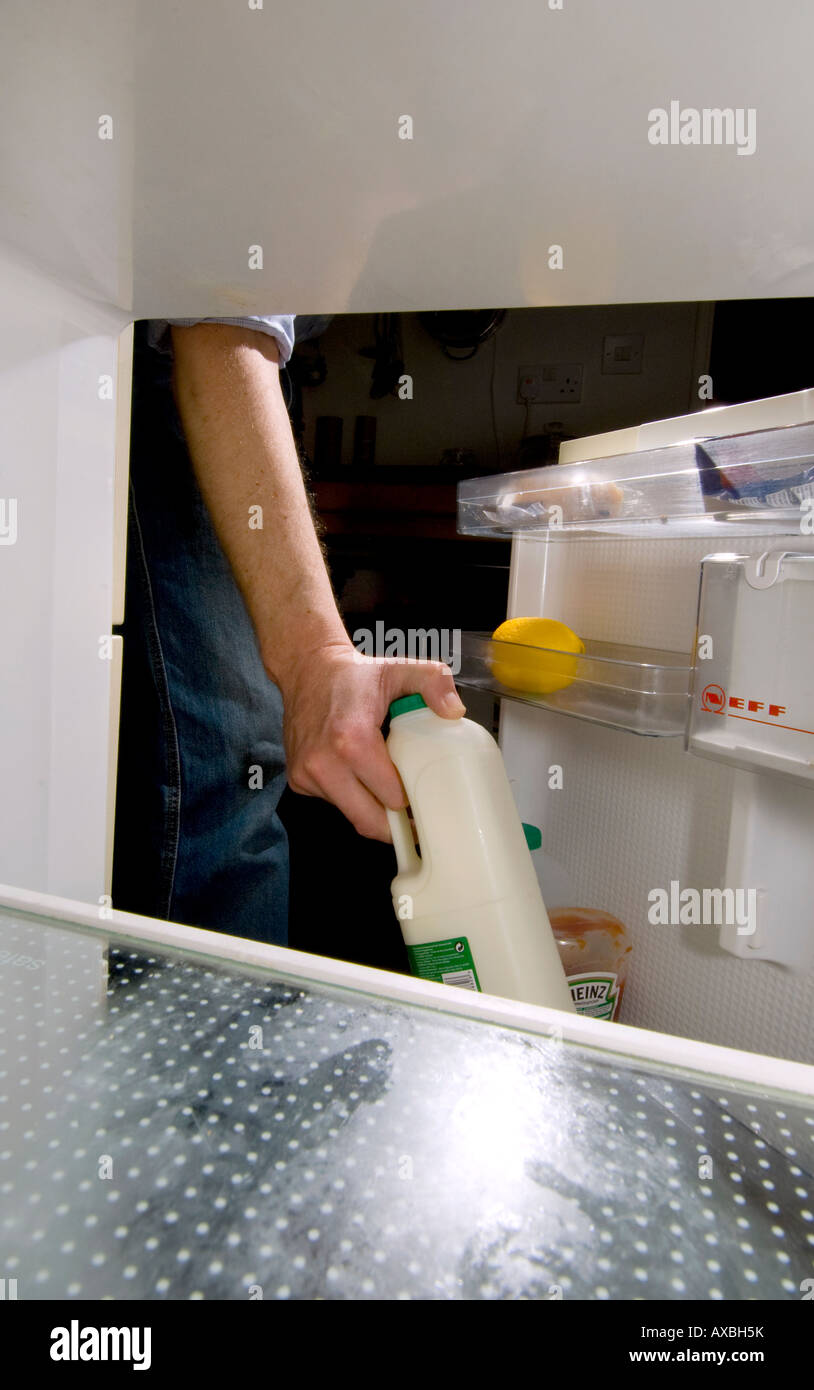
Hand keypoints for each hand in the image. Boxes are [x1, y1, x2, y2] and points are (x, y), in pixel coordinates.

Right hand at [278, 641, 465, 839]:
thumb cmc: (355, 675)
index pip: (391, 797)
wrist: (307, 669)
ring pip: (351, 814)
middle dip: (394, 822)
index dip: (412, 801)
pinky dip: (350, 797)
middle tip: (414, 815)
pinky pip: (333, 803)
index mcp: (352, 740)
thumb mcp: (400, 669)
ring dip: (371, 808)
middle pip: (369, 821)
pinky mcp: (297, 779)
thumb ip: (434, 681)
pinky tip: (358, 775)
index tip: (425, 798)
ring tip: (385, 787)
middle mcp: (324, 763)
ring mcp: (307, 774)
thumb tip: (455, 711)